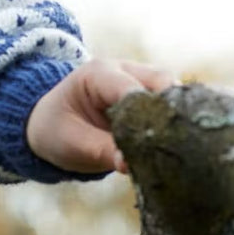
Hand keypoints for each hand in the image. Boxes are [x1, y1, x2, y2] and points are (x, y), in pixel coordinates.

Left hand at [25, 58, 175, 174]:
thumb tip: (131, 164)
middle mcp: (125, 69)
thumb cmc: (57, 130)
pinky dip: (179, 123)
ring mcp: (141, 80)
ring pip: (175, 93)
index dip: (150, 115)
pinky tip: (184, 146)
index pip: (134, 89)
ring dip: (179, 119)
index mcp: (99, 73)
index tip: (160, 145)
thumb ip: (102, 151)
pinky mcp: (152, 96)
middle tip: (180, 148)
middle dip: (173, 113)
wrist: (49, 124)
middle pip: (164, 83)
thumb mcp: (72, 143)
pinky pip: (174, 106)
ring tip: (182, 149)